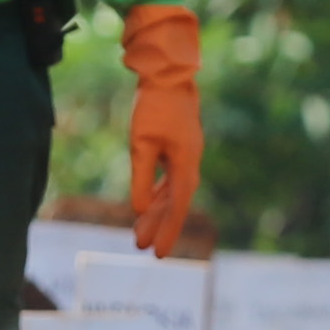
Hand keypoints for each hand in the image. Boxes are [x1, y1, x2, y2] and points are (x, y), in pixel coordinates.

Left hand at [120, 2, 202, 252]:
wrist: (169, 74)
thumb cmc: (154, 106)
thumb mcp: (141, 143)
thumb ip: (141, 177)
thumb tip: (138, 209)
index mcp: (186, 165)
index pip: (177, 207)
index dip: (168, 232)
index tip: (158, 255)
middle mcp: (191, 164)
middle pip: (174, 204)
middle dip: (159, 226)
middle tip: (143, 249)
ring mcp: (186, 156)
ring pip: (171, 193)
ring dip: (156, 212)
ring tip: (140, 233)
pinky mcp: (179, 149)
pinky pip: (170, 180)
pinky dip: (158, 194)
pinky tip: (147, 205)